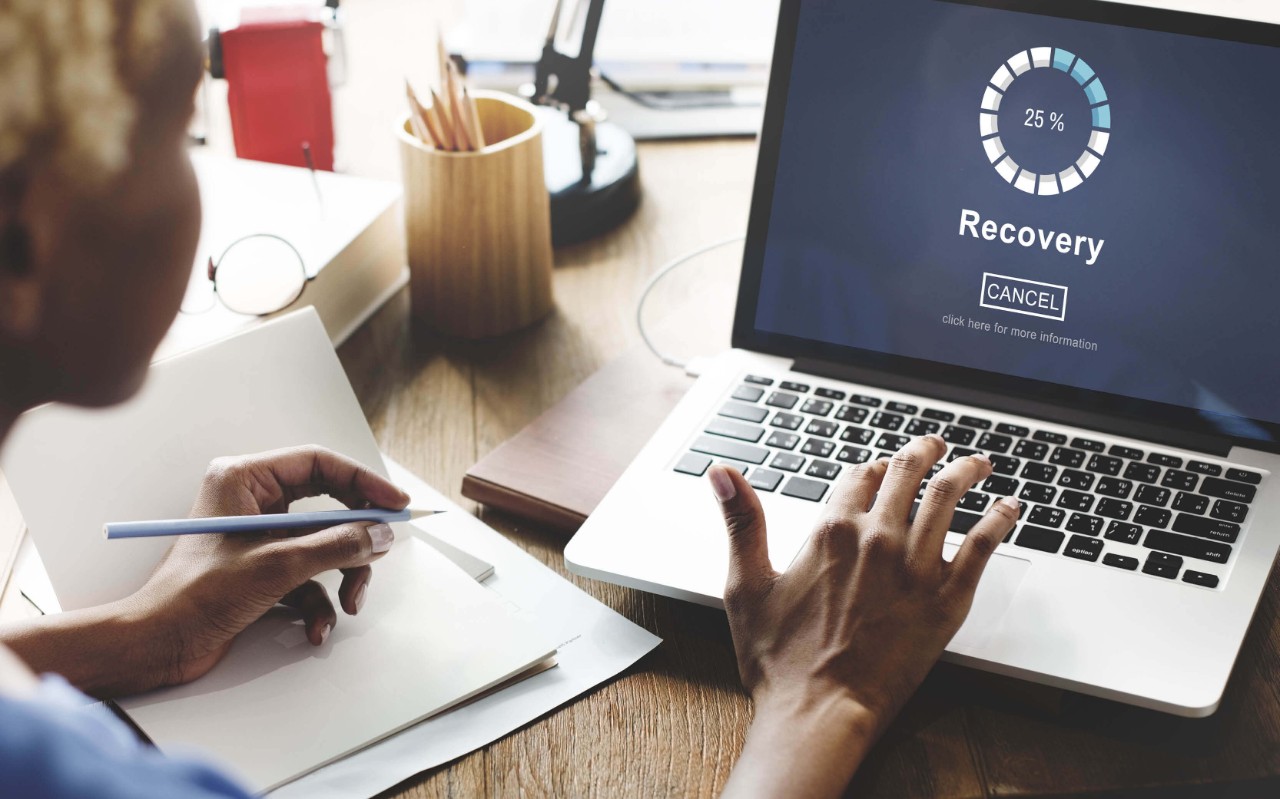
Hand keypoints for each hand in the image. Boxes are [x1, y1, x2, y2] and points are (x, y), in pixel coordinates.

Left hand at [126, 446, 409, 688]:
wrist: (157, 645)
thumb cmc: (194, 596)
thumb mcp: (277, 566)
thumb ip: (336, 546)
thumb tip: (380, 535)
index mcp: (244, 479)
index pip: (319, 464)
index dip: (363, 482)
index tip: (395, 504)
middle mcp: (252, 501)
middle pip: (328, 506)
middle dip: (354, 539)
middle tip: (380, 552)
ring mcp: (259, 536)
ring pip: (324, 544)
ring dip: (342, 577)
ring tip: (348, 604)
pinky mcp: (262, 569)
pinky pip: (309, 575)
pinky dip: (319, 603)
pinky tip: (316, 628)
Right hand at [712, 435, 1019, 797]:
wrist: (820, 712)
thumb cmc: (779, 660)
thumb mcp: (746, 584)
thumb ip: (741, 521)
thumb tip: (722, 472)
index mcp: (831, 531)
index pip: (859, 475)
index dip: (871, 467)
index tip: (880, 467)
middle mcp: (877, 539)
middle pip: (908, 475)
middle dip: (923, 452)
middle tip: (935, 446)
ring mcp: (916, 568)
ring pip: (948, 498)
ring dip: (966, 472)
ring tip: (977, 463)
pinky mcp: (946, 599)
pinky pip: (982, 546)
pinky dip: (999, 520)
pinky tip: (1009, 508)